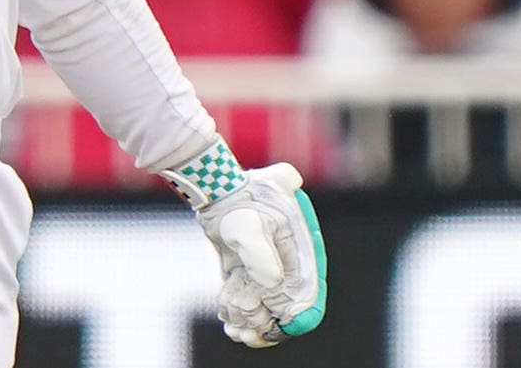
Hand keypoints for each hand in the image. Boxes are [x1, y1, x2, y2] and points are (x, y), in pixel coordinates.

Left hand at [197, 162, 326, 346]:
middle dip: (268, 318)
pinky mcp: (243, 260)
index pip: (305, 288)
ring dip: (250, 315)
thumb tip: (272, 283)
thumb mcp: (251, 229)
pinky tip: (226, 315)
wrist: (216, 186)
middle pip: (283, 296)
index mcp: (299, 245)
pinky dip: (237, 302)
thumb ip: (262, 257)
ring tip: (235, 329)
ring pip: (261, 296)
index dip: (294, 311)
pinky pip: (244, 288)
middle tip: (250, 335)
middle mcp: (284, 254)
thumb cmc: (239, 201)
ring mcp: (262, 257)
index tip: (280, 325)